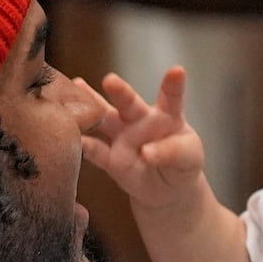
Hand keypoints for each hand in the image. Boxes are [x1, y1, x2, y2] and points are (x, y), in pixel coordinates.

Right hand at [78, 68, 206, 210]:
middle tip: (111, 80)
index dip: (173, 84)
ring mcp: (123, 137)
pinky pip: (96, 151)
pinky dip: (84, 146)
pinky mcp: (111, 159)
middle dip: (119, 91)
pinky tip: (73, 138)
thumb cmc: (183, 163)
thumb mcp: (189, 157)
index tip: (177, 72)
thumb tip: (145, 153)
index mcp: (166, 115)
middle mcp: (140, 120)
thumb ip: (172, 151)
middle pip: (129, 102)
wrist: (169, 190)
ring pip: (105, 118)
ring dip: (92, 105)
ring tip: (77, 87)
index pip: (171, 97)